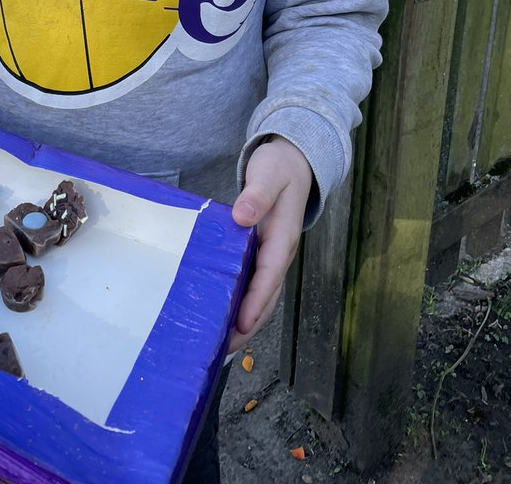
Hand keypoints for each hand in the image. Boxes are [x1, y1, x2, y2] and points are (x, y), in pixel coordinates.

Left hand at [227, 136, 312, 353]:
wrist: (293, 161)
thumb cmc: (279, 168)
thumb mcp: (268, 174)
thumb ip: (257, 194)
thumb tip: (242, 216)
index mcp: (282, 238)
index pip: (269, 276)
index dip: (255, 302)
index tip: (240, 325)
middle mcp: (280, 253)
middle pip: (266, 297)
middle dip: (247, 325)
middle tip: (220, 349)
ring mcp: (272, 256)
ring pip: (261, 296)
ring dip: (244, 321)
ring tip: (217, 343)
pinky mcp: (263, 255)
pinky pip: (254, 285)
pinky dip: (240, 304)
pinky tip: (221, 313)